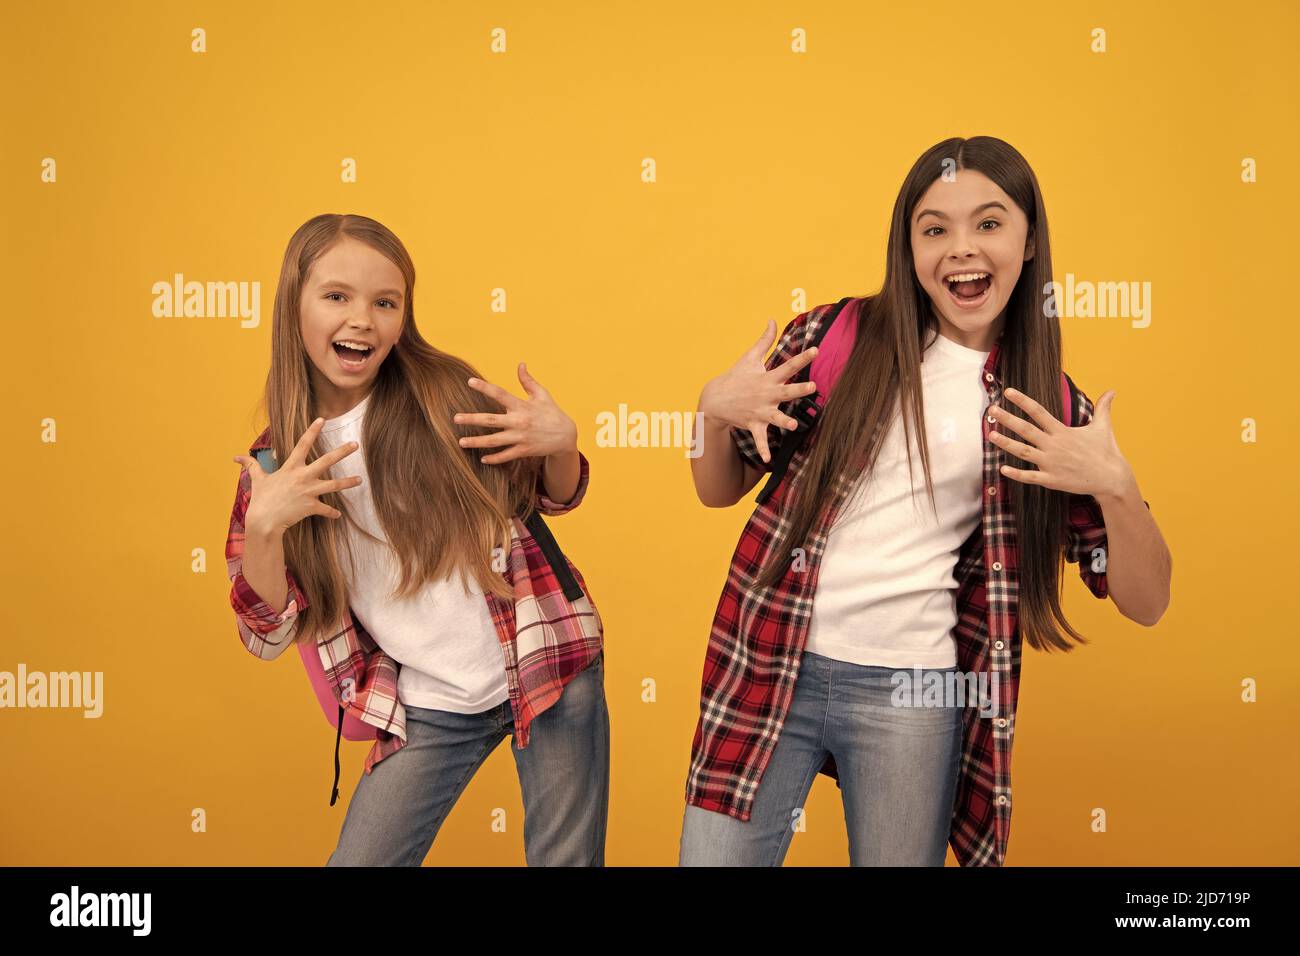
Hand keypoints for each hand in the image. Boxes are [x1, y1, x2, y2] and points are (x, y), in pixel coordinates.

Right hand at [232, 418, 362, 535]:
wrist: (264, 520)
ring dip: (348, 482)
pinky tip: (338, 515)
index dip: (312, 431)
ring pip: (334, 485)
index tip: (322, 419)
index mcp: (290, 467)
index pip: (303, 444)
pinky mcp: (311, 506)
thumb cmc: (261, 499)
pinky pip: (326, 510)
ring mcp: (308, 491)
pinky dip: (332, 513)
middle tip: (355, 444)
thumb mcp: (257, 479)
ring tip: (360, 479)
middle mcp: (302, 476)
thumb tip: (235, 457)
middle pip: (327, 460)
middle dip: (342, 451)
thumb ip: (251, 465)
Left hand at [453, 363, 577, 464]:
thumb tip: (521, 364)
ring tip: (461, 442)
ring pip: (494, 441)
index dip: (485, 387)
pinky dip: (494, 459)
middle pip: (491, 420)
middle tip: (455, 418)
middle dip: (472, 419)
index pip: (500, 394)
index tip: (470, 381)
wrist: (567, 437)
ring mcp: (520, 438)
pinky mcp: (523, 451)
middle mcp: (519, 422)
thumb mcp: (542, 395)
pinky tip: (482, 458)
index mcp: (522, 406)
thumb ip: (528, 381)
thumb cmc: (552, 413)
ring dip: (476, 442)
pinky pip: (505, 456)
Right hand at [698, 319, 819, 462]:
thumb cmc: (736, 376)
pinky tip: (769, 459)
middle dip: (798, 389)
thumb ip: (765, 340)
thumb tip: (772, 319)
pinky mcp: (753, 424)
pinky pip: (759, 439)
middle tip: (812, 386)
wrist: (715, 399)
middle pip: (785, 391)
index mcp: (767, 378)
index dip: (803, 357)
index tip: (816, 350)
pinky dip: (763, 449)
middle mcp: (765, 394)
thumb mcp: (749, 357)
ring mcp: (759, 411)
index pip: (788, 365)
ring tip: (793, 425)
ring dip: (783, 421)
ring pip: (774, 417)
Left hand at [990, 387, 1135, 499]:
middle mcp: (1054, 446)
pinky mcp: (1052, 480)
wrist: (1112, 479)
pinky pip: (1030, 477)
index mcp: (1063, 432)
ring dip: (1006, 444)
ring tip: (991, 435)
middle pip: (1026, 430)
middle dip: (1007, 419)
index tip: (1008, 391)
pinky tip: (1001, 468)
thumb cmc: (1106, 452)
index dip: (1022, 401)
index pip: (1039, 412)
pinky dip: (1016, 474)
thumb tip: (1112, 390)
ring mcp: (1051, 463)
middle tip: (991, 410)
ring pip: (1023, 452)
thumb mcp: (1103, 427)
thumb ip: (1103, 408)